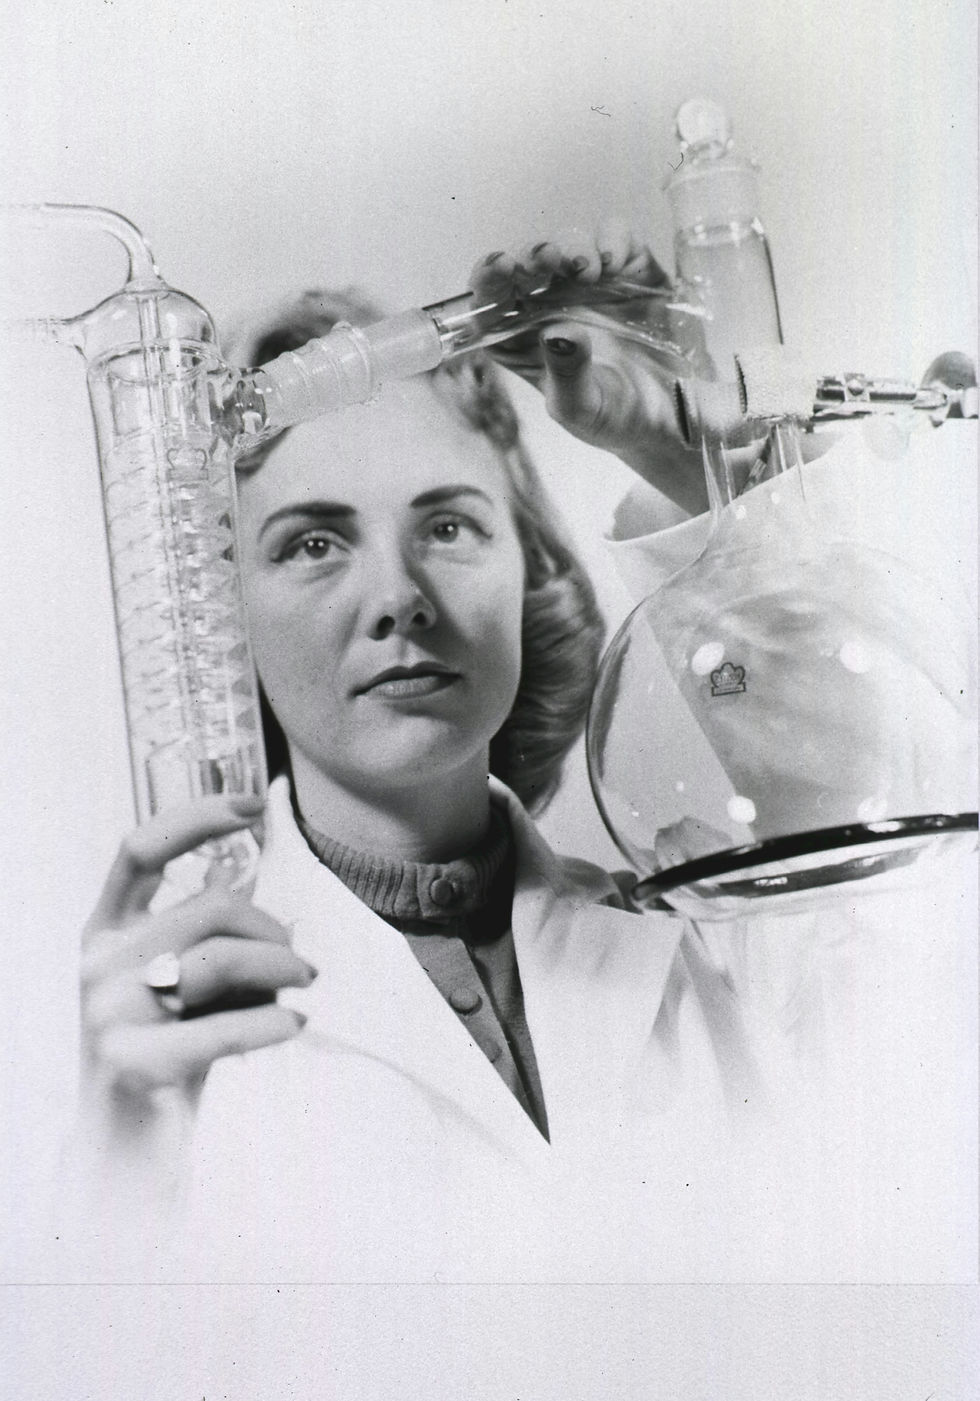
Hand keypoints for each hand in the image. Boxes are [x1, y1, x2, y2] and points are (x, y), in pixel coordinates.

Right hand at [81, 794, 311, 1112]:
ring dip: (280, 967)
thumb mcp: (181, 981)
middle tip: (303, 962)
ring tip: (304, 988)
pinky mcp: (128, 1062)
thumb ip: (206, 932)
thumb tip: (248, 871)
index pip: (140, 849)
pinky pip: (220, 1028)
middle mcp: (97, 962)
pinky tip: (294, 1024)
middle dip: (272, 927)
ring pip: (221, 958)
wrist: (124, 1152)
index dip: (196, 816)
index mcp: (105, 931)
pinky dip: (269, 1022)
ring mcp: (106, 1011)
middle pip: (209, 909)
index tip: (253, 806)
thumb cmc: (165, 1054)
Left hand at [469, 222, 708, 514]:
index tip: (500, 267)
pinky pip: (615, 238)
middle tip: (547, 258)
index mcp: (522, 339)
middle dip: (532, 254)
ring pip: (568, 244)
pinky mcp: (628, 270)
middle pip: (527, 264)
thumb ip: (567, 374)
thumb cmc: (613, 418)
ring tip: (585, 268)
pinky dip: (613, 239)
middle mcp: (549, 306)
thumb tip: (557, 333)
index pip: (491, 302)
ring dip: (572, 246)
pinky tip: (614, 262)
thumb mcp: (583, 407)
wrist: (668, 417)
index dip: (488, 279)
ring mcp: (588, 284)